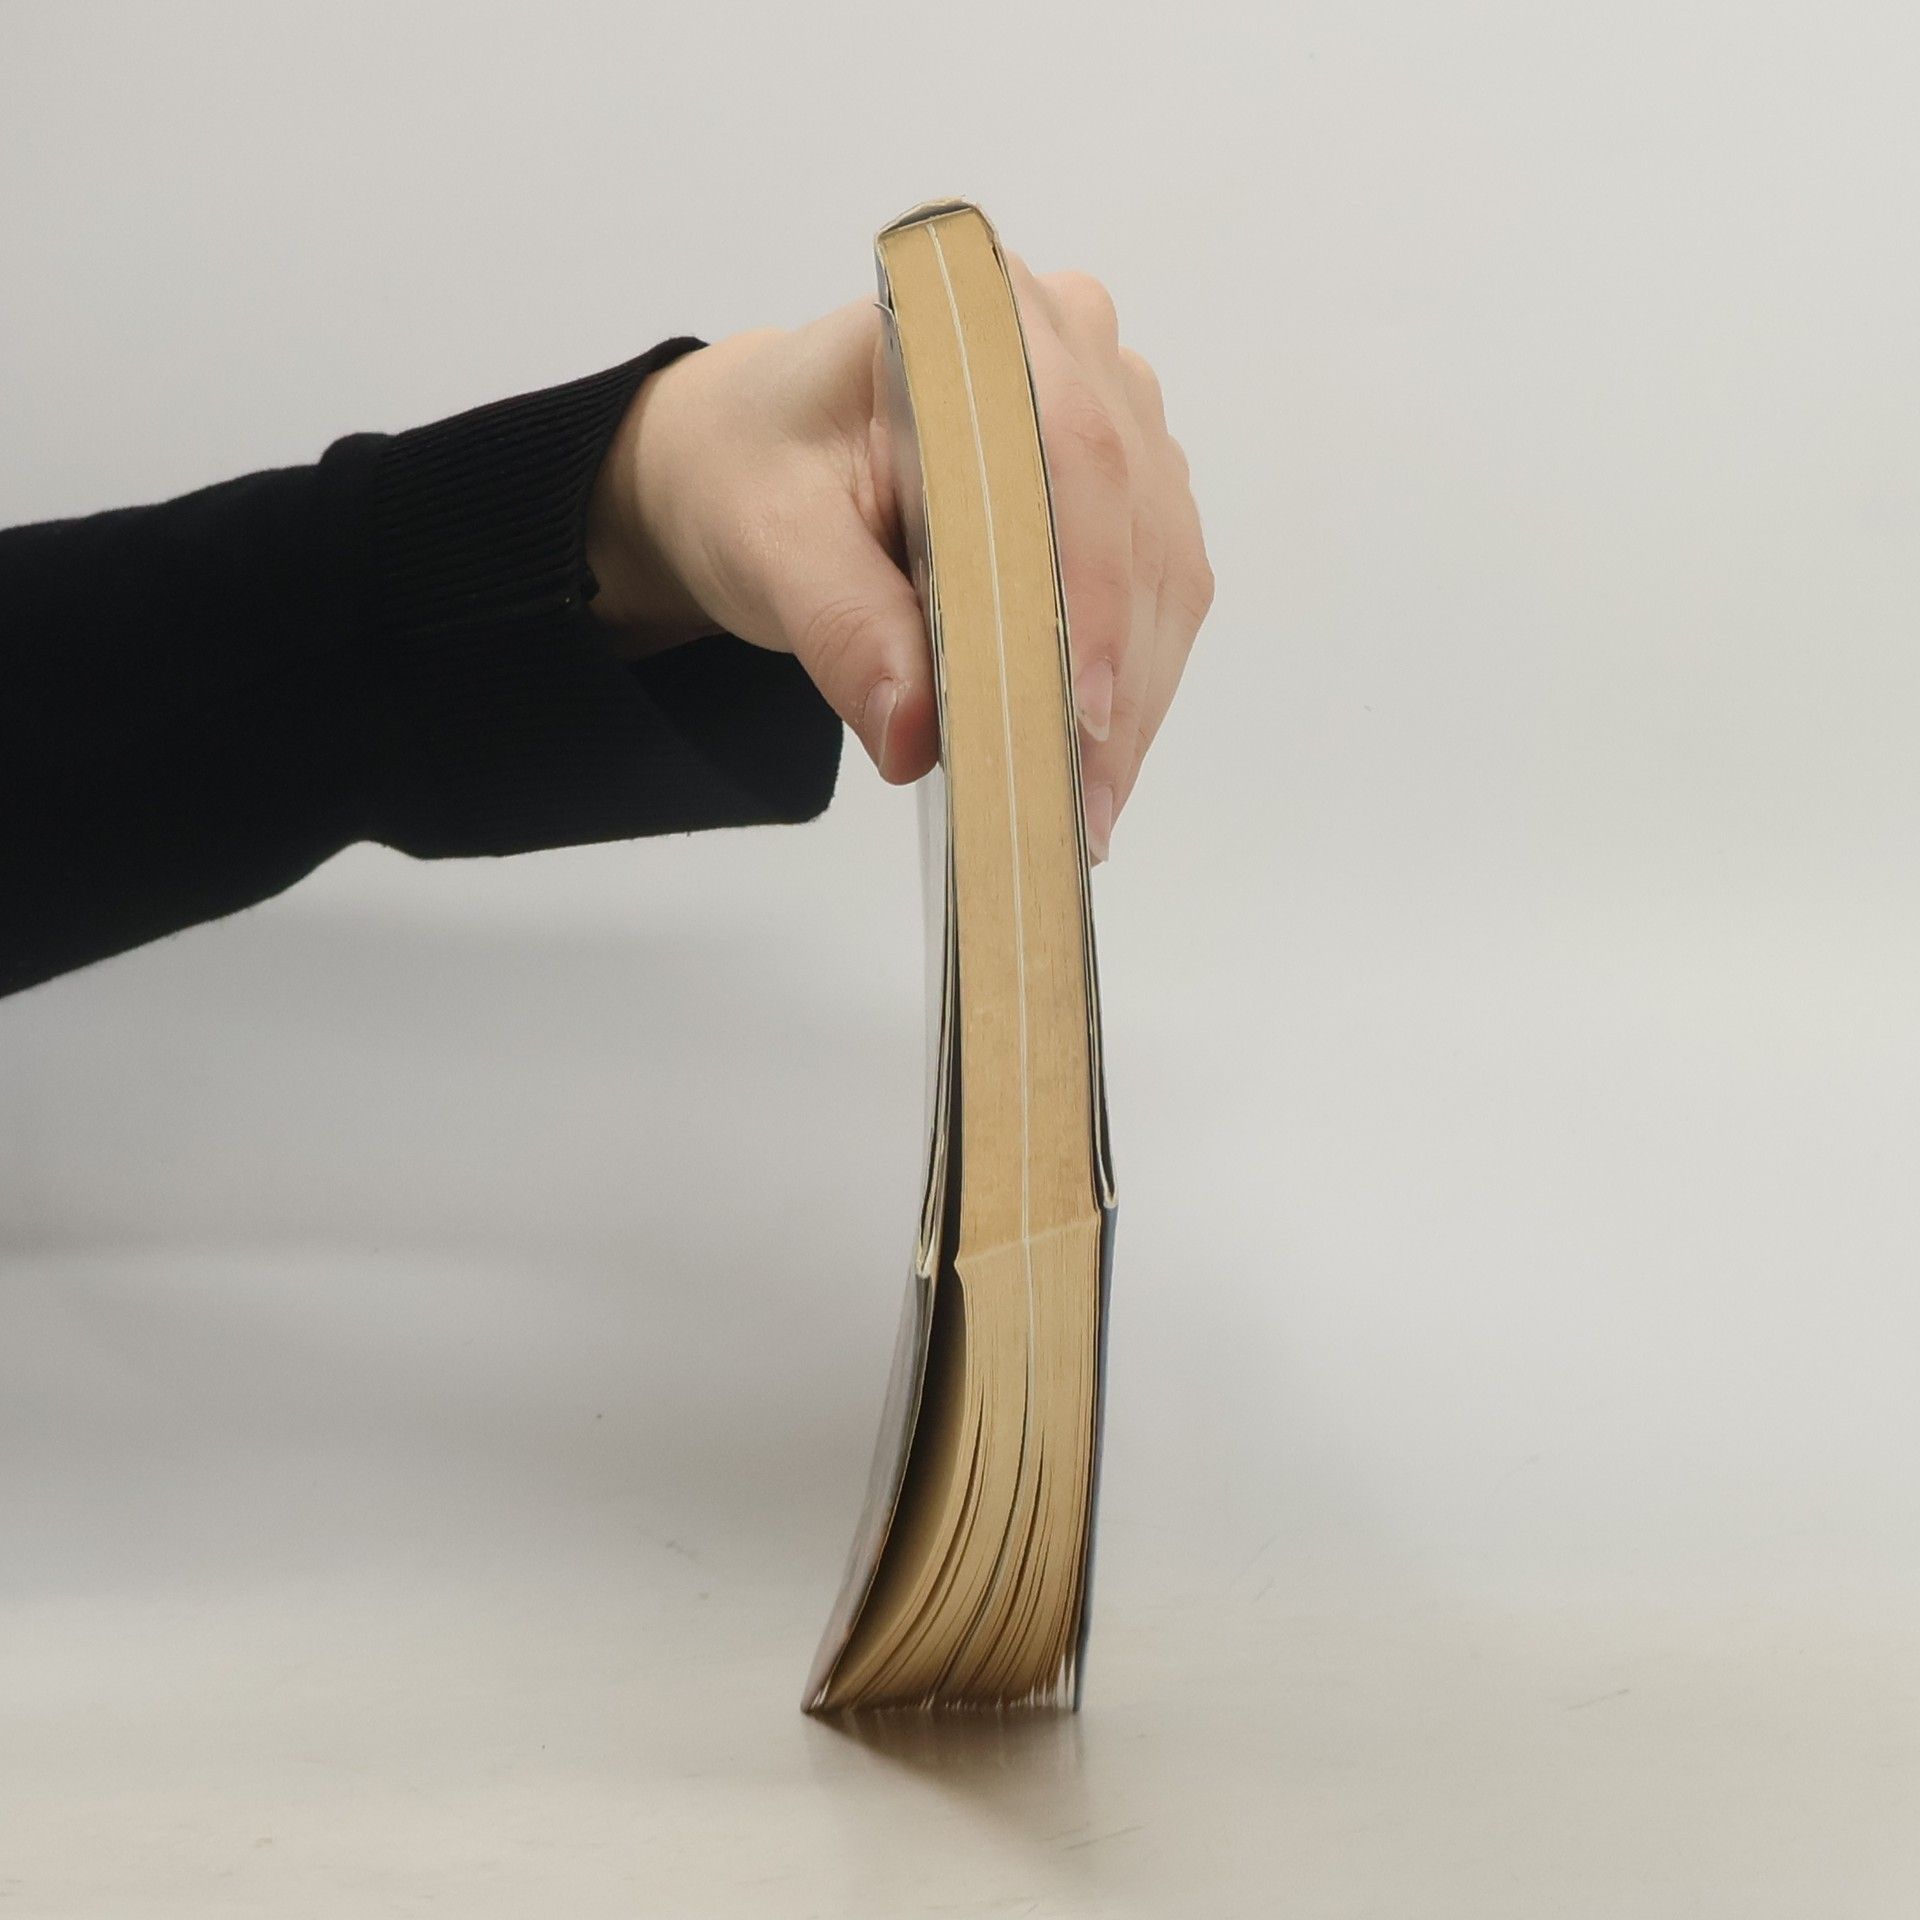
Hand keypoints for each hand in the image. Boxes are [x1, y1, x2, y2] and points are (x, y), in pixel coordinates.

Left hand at [586, 259, 1214, 860]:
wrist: (756, 459)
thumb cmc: (759, 472)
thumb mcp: (769, 544)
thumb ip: (842, 628)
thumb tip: (916, 737)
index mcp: (973, 319)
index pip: (1070, 450)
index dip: (1091, 585)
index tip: (1081, 708)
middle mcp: (1068, 344)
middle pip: (1134, 521)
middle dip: (1115, 677)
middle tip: (1081, 809)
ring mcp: (1114, 411)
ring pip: (1164, 566)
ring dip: (1135, 695)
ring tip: (1089, 810)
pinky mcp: (1130, 484)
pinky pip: (1160, 590)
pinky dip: (1133, 682)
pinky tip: (1098, 760)